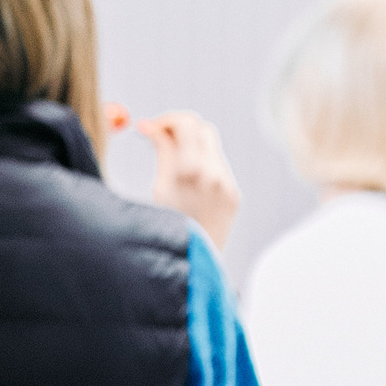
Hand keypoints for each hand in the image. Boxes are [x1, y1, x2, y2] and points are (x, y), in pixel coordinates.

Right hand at [136, 109, 240, 250]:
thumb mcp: (158, 187)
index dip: (167, 119)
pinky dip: (202, 164)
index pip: (187, 123)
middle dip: (181, 128)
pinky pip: (218, 168)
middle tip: (160, 137)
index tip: (151, 127)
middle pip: (203, 129)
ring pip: (211, 148)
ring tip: (171, 163)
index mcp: (191, 170)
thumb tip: (153, 127)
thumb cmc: (167, 230)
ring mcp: (228, 185)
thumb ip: (162, 152)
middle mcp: (214, 174)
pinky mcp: (234, 196)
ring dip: (191, 146)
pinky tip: (187, 182)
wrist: (193, 266)